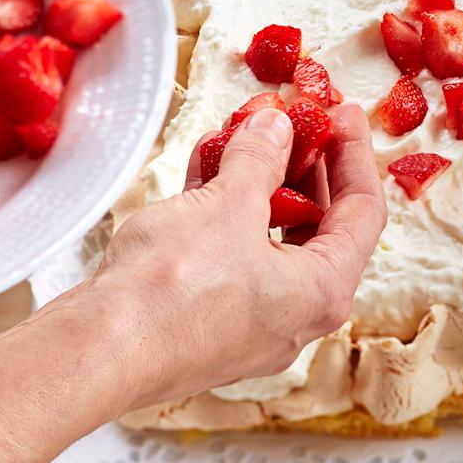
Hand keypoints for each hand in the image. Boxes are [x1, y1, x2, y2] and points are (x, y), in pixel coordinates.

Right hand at [85, 104, 387, 410]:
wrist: (99, 350)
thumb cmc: (172, 291)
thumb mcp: (228, 204)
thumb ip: (259, 158)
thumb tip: (277, 127)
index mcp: (323, 292)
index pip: (363, 211)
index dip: (355, 153)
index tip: (342, 112)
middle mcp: (294, 314)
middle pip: (317, 224)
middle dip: (300, 164)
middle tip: (292, 119)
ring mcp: (249, 321)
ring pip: (266, 237)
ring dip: (255, 182)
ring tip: (240, 132)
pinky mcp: (205, 320)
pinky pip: (229, 254)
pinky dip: (222, 210)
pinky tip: (205, 166)